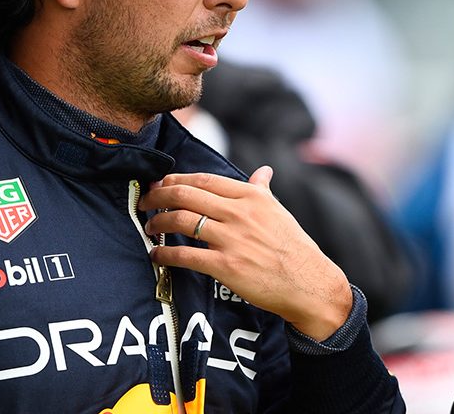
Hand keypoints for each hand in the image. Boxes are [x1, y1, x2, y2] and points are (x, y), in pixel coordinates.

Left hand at [141, 167, 352, 340]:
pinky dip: (165, 254)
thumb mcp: (279, 212)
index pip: (204, 179)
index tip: (162, 182)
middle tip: (145, 201)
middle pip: (186, 195)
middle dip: (158, 195)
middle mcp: (240, 213)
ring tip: (148, 225)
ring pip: (181, 221)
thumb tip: (264, 171)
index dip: (177, 179)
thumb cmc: (294, 247)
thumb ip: (263, 190)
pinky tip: (156, 254)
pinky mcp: (226, 266)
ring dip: (157, 221)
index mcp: (252, 197)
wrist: (308, 283)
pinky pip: (185, 256)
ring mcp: (232, 239)